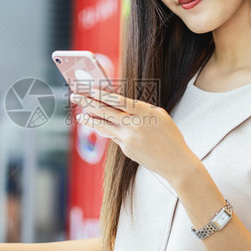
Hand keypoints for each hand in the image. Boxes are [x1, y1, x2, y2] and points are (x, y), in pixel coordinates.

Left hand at [71, 88, 197, 183]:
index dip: (102, 93)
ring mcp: (128, 139)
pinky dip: (109, 130)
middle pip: (105, 111)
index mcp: (144, 112)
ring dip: (90, 119)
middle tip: (74, 96)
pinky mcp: (126, 150)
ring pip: (104, 126)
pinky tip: (105, 127)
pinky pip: (115, 137)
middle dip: (87, 102)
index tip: (90, 88)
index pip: (118, 100)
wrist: (176, 162)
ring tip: (79, 114)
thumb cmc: (170, 135)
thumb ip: (139, 109)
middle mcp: (134, 125)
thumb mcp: (159, 115)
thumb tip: (117, 104)